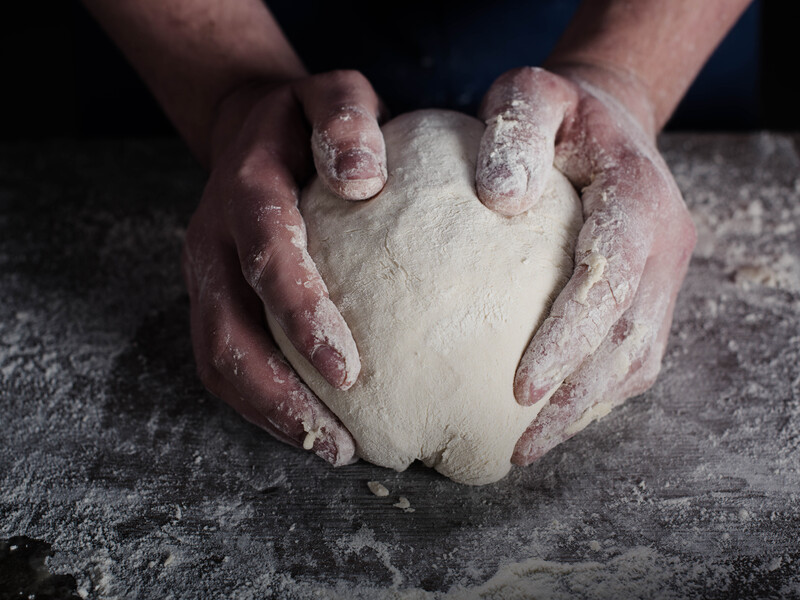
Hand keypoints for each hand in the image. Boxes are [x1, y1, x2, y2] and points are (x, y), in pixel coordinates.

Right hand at [181, 71, 387, 464]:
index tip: (350, 372)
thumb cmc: (306, 118)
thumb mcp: (333, 93)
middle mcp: (213, 239)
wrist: (249, 126)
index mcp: (245, 189)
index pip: (266, 258)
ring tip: (331, 450)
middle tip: (341, 445)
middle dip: (278, 395)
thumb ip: (346, 118)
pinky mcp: (214, 296)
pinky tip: (310, 424)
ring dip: (268, 414)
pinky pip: (225, 359)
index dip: (301, 316)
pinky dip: (262, 402)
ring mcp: (206, 274)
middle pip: (225, 333)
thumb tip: (362, 179)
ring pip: (216, 359)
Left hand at [475, 66, 695, 463]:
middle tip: (520, 445)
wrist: (603, 121)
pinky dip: (598, 392)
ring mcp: (663, 272)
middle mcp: (663, 242)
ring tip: (529, 446)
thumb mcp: (529, 96)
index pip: (611, 278)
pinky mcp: (650, 292)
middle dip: (576, 398)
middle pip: (630, 338)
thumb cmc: (557, 112)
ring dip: (587, 409)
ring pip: (638, 358)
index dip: (572, 337)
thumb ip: (515, 132)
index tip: (522, 387)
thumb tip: (500, 198)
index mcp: (637, 195)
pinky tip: (553, 414)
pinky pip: (635, 353)